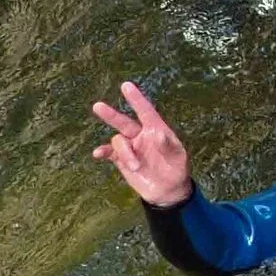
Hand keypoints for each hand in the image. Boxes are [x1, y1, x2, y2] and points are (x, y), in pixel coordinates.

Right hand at [91, 81, 193, 208]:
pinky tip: (97, 154)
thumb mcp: (177, 156)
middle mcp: (141, 135)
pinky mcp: (122, 160)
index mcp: (156, 129)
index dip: (136, 99)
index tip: (126, 85)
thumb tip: (159, 135)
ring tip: (135, 167)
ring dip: (125, 153)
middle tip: (98, 106)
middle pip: (124, 122)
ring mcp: (131, 147)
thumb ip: (168, 146)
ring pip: (119, 141)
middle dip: (111, 115)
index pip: (145, 111)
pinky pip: (110, 152)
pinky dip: (103, 151)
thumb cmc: (176, 168)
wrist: (167, 190)